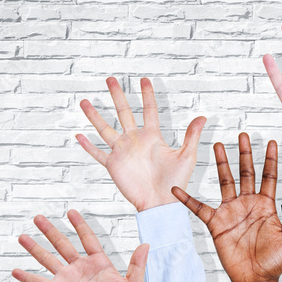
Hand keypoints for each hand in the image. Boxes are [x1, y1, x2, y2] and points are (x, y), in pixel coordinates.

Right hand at [12, 210, 147, 281]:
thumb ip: (138, 264)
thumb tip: (146, 244)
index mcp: (98, 262)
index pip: (87, 238)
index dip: (79, 225)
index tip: (71, 212)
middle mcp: (80, 268)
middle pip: (62, 244)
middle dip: (51, 231)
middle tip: (39, 217)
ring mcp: (68, 279)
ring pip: (48, 259)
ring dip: (35, 248)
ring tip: (23, 237)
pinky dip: (27, 277)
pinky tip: (15, 270)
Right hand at [77, 77, 205, 211]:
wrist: (161, 202)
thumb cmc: (176, 181)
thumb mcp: (187, 155)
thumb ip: (192, 135)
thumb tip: (203, 116)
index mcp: (152, 137)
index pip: (149, 111)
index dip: (147, 95)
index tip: (143, 80)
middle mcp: (135, 141)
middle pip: (123, 113)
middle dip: (117, 96)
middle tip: (110, 79)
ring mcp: (122, 152)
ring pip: (105, 129)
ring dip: (94, 116)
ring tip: (85, 101)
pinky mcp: (113, 165)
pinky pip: (97, 153)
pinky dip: (88, 146)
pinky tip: (78, 135)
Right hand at [171, 133, 281, 281]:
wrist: (256, 280)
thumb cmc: (275, 261)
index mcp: (266, 205)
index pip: (269, 176)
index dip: (270, 160)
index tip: (271, 142)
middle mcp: (248, 204)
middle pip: (246, 173)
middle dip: (245, 154)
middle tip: (243, 135)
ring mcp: (231, 212)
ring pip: (225, 181)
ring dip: (221, 163)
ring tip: (217, 145)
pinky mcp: (217, 223)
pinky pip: (199, 208)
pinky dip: (187, 199)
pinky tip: (177, 189)